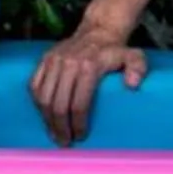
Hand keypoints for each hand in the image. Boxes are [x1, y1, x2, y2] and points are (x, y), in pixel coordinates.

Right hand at [31, 22, 147, 147]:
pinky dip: (37, 104)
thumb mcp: (134, 57)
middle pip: (58, 104)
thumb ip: (138, 69)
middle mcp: (68, 63)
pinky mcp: (44, 60)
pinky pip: (34, 86)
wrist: (98, 31)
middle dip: (61, 127)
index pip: (79, 103)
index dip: (78, 123)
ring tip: (54, 134)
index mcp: (89, 66)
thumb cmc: (115, 51)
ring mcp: (53, 60)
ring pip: (43, 97)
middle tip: (65, 142)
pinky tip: (44, 116)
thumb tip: (132, 85)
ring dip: (47, 120)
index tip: (80, 136)